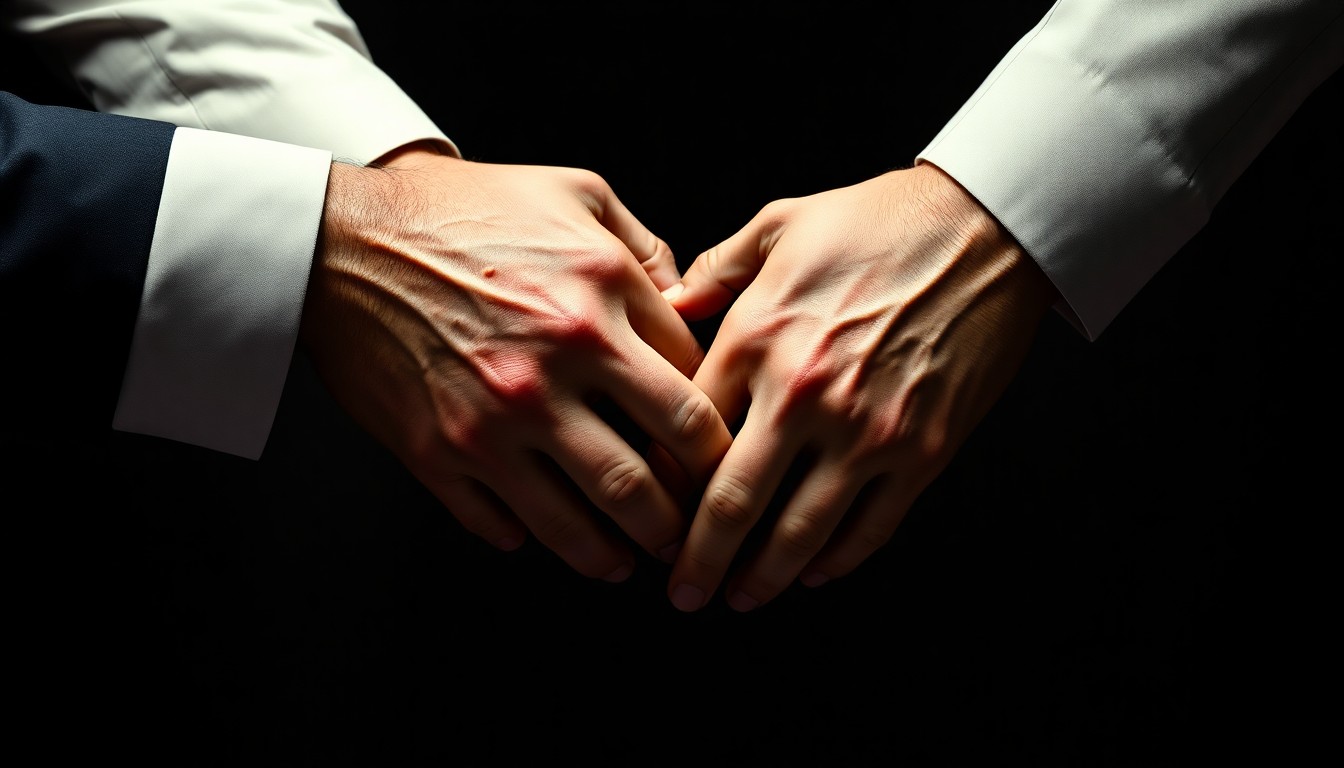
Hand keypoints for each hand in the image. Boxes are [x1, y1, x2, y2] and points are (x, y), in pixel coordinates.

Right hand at [300, 148, 731, 581]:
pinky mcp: (436, 455)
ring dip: (616, 553)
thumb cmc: (464, 209)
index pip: (690, 405)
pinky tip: (544, 534)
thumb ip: (648, 248)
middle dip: (680, 520)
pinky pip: (498, 525)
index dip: (712, 442)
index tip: (710, 459)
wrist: (345, 239)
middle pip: (647, 483)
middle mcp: (550, 375)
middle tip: (688, 530)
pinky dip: (529, 539)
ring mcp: (490, 424)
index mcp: (598, 308)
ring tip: (630, 558)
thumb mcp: (577, 193)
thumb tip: (690, 304)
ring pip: (580, 525)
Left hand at [658, 163, 1057, 610]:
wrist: (985, 230)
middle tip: (683, 592)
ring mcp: (867, 432)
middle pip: (733, 504)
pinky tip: (814, 573)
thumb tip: (668, 305)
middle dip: (699, 560)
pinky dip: (837, 560)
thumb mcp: (779, 225)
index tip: (653, 510)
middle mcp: (805, 396)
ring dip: (763, 577)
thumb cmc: (878, 221)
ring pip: (799, 533)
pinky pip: (871, 528)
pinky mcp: (923, 452)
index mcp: (758, 339)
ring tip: (740, 596)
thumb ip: (714, 271)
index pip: (690, 435)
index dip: (664, 483)